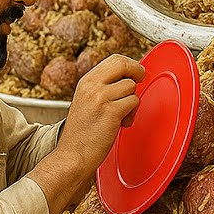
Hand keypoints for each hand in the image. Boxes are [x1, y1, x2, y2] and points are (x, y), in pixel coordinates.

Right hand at [29, 55, 144, 213]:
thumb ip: (104, 88)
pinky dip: (132, 114)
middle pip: (124, 64)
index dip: (130, 64)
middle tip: (141, 81)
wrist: (73, 155)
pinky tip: (121, 124)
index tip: (136, 73)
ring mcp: (101, 98)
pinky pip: (133, 102)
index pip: (115, 59)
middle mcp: (92, 86)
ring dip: (132, 102)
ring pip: (131, 87)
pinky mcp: (110, 111)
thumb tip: (128, 78)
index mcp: (86, 81)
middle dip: (138, 71)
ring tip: (121, 116)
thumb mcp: (88, 101)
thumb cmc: (83, 133)